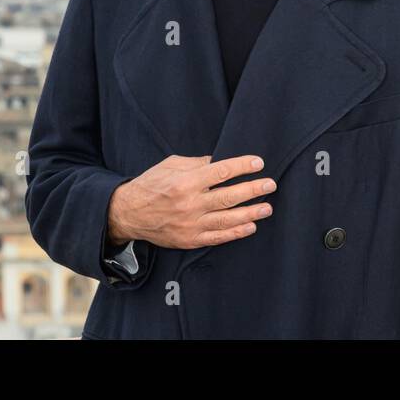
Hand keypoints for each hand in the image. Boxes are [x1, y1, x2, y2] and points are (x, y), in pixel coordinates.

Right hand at [108, 154, 275, 248]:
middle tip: (271, 184)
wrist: (128, 213)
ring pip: (227, 218)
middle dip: (253, 189)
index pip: (220, 171)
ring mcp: (190, 224)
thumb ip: (197, 163)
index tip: (258, 163)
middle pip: (229, 196)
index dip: (242, 166)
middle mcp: (190, 203)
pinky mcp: (190, 239)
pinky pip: (217, 237)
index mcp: (185, 181)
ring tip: (267, 207)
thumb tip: (221, 160)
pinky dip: (235, 232)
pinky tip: (250, 226)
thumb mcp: (171, 165)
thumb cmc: (151, 184)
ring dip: (250, 213)